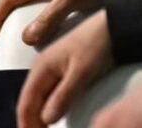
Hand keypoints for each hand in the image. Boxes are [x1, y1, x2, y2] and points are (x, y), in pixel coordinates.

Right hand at [16, 10, 114, 127]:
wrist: (116, 24)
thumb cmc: (99, 41)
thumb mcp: (82, 71)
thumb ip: (63, 96)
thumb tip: (46, 119)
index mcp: (41, 67)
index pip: (25, 103)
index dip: (26, 124)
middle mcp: (43, 68)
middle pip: (30, 102)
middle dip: (32, 122)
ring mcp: (53, 69)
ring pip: (40, 98)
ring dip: (40, 116)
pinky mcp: (65, 70)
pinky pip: (51, 93)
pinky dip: (50, 107)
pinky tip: (57, 116)